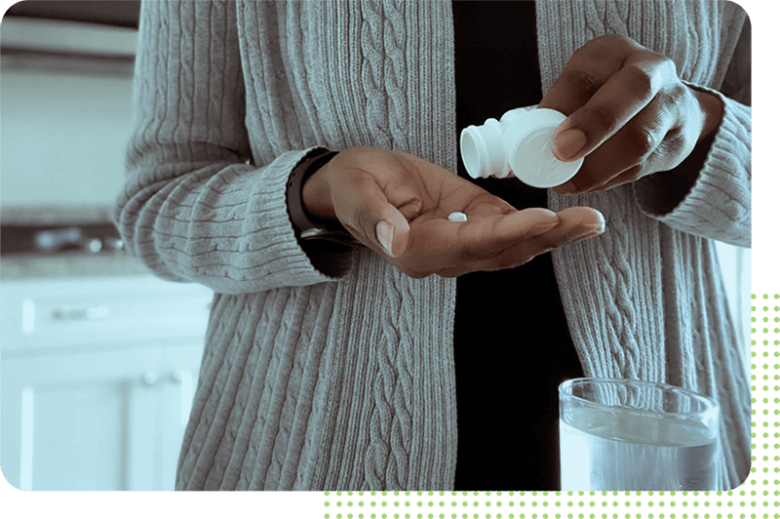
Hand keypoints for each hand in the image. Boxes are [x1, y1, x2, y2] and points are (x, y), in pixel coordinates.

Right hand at [307, 145, 604, 278]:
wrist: (351, 184)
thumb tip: (397, 241)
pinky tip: (569, 219)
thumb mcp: (355, 194)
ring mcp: (458, 243)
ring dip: (551, 235)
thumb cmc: (352, 185)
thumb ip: (375, 218)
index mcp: (416, 249)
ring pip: (511, 246)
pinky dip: (538, 226)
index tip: (544, 219)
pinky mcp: (468, 224)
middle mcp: (443, 254)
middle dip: (546, 238)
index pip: (470, 243)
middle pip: (502, 252)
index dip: (509, 232)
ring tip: (590, 221)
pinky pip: (507, 231)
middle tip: (588, 222)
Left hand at [537, 34, 721, 194]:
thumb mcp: (579, 91)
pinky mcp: (679, 142)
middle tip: (562, 153)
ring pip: (639, 139)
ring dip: (597, 167)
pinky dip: (608, 180)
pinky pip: (642, 167)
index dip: (563, 103)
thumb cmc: (605, 99)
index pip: (587, 71)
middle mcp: (651, 70)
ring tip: (565, 183)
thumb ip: (558, 111)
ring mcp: (673, 105)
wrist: (666, 108)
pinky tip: (587, 184)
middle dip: (594, 125)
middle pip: (633, 91)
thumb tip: (526, 145)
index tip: (544, 133)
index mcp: (614, 52)